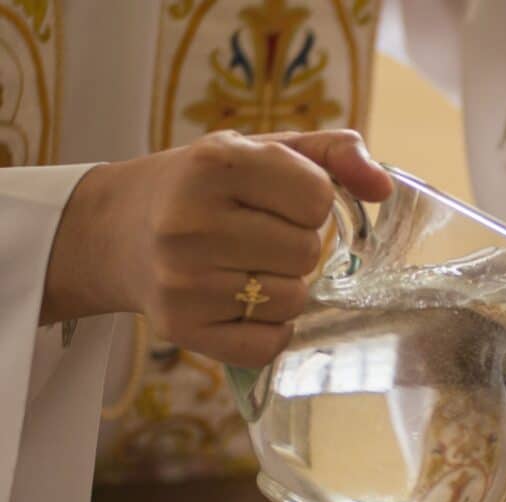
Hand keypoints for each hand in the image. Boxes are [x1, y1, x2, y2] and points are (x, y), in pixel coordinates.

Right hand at [42, 129, 391, 367]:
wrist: (118, 229)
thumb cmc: (208, 187)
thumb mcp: (262, 150)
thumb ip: (334, 154)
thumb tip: (384, 188)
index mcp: (215, 163)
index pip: (316, 197)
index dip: (311, 202)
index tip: (280, 201)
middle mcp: (190, 222)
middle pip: (306, 253)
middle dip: (296, 247)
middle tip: (258, 238)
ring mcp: (182, 281)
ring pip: (292, 301)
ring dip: (284, 289)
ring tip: (245, 268)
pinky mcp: (181, 328)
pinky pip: (269, 344)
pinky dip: (268, 330)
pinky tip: (240, 304)